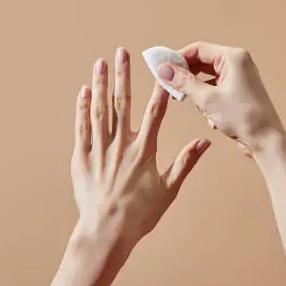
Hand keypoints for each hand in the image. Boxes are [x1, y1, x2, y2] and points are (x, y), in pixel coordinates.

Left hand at [71, 48, 210, 246]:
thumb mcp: (169, 190)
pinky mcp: (81, 158)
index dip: (159, 88)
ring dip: (100, 84)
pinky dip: (82, 108)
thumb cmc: (139, 214)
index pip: (154, 112)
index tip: (161, 68)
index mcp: (143, 151)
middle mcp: (120, 145)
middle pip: (122, 103)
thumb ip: (186, 163)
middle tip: (121, 52)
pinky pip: (81, 128)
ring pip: (99, 110)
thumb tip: (204, 143)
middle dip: (122, 75)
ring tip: (100, 62)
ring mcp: (99, 150)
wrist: (106, 232)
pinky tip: (84, 91)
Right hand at [157, 42, 283, 156]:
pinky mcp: (239, 91)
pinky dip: (209, 100)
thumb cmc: (243, 117)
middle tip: (172, 90)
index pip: (198, 49)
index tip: (162, 70)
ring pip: (207, 78)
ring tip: (198, 107)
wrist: (266, 140)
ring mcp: (240, 77)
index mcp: (233, 57)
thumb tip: (164, 69)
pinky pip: (216, 89)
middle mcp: (238, 63)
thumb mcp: (207, 99)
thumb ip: (183, 82)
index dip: (178, 59)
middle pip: (202, 63)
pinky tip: (212, 117)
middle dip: (187, 78)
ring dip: (198, 92)